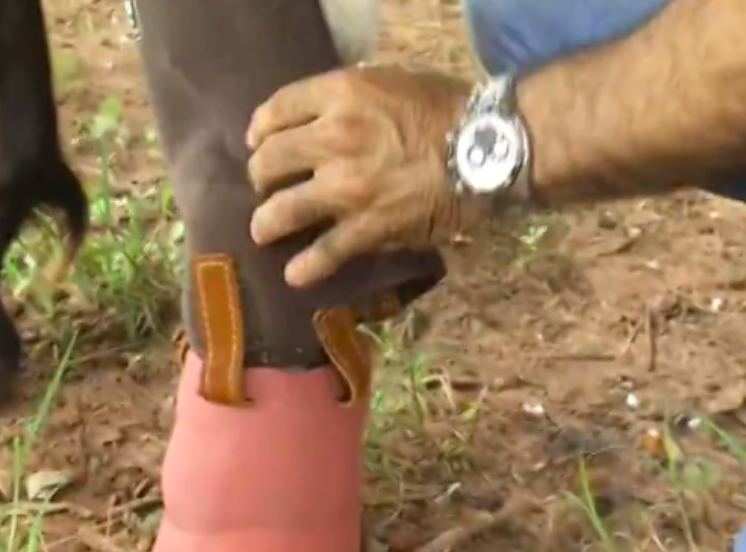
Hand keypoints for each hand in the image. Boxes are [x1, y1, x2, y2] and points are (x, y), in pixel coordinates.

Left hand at [246, 65, 487, 287]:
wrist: (487, 147)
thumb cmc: (447, 108)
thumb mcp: (389, 82)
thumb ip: (348, 99)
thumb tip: (320, 121)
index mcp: (340, 95)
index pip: (277, 109)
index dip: (259, 128)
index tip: (257, 141)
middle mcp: (333, 138)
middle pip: (270, 160)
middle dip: (260, 175)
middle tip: (264, 185)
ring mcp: (346, 187)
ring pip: (282, 210)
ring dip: (266, 223)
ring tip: (263, 231)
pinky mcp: (367, 226)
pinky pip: (325, 252)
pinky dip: (305, 268)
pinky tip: (295, 276)